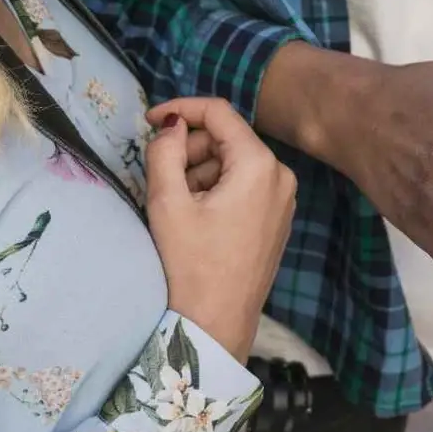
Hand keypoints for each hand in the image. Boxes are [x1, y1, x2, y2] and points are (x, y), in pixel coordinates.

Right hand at [144, 98, 296, 362]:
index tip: (148, 121)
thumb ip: (165, 151)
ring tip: (179, 205)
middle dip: (190, 148)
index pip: (220, 113)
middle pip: (228, 138)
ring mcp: (284, 199)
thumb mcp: (168, 202)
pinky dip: (217, 188)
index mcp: (259, 165)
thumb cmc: (191, 265)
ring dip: (201, 171)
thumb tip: (170, 125)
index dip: (181, 108)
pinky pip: (245, 185)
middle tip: (161, 176)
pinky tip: (197, 216)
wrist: (217, 323)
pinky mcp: (278, 218)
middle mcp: (281, 176)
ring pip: (234, 162)